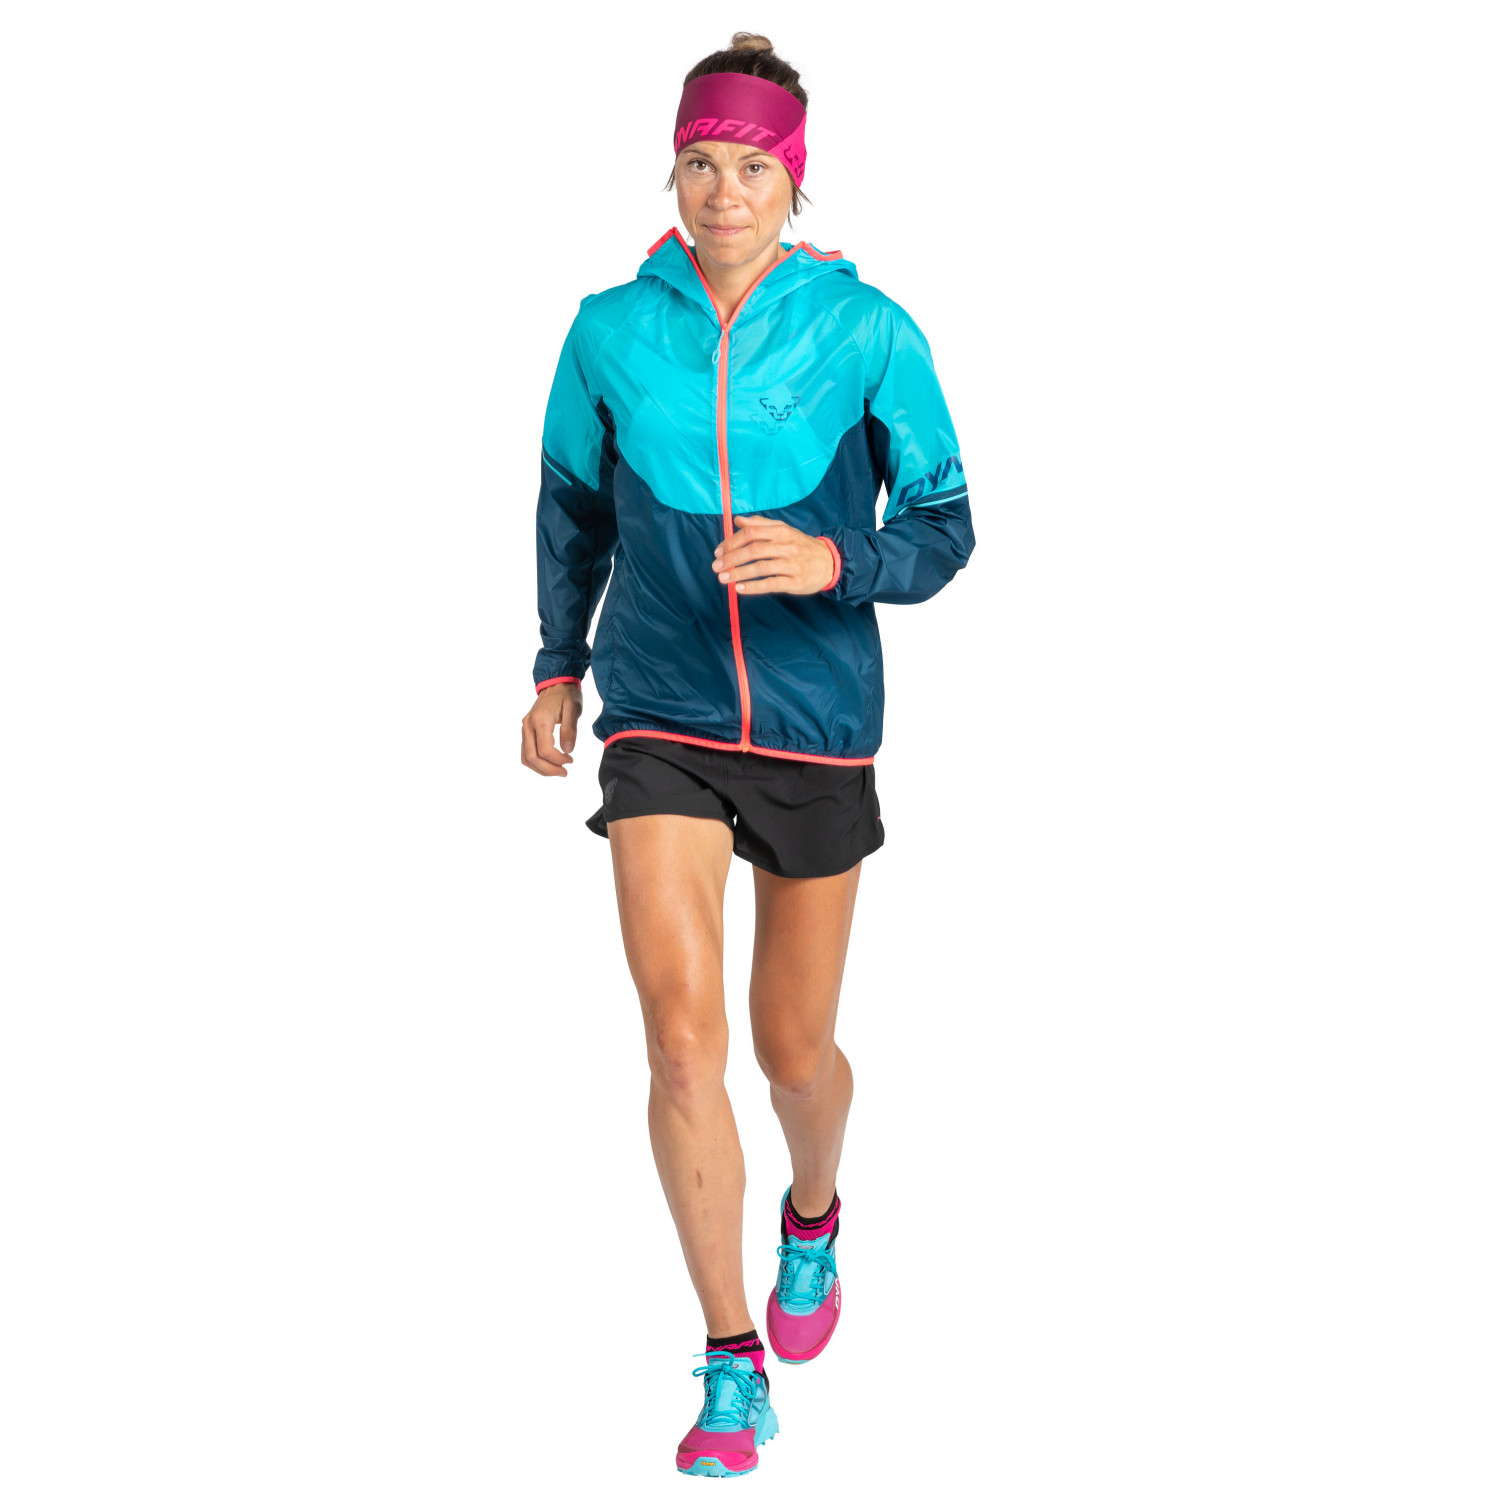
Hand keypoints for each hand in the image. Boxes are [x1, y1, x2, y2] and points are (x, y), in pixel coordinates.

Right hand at [521, 681, 581, 776]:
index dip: (558, 760)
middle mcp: (528, 725)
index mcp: (540, 720)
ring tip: (557, 771)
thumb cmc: (567, 694)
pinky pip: (525, 752)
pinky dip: (535, 762)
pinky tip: (549, 764)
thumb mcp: (574, 709)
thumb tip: (568, 750)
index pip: (545, 750)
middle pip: (532, 757)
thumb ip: (570, 730)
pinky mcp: (525, 730)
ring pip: (526, 757)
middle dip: (549, 769)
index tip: (571, 760)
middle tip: (565, 772)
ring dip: (541, 769)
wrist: (556, 682)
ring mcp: (525, 728)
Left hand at [712, 514, 835, 594]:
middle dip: (731, 558)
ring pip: (761, 567)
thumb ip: (760, 524)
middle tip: (716, 567)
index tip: (718, 551)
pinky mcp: (795, 582)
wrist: (830, 562)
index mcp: (782, 531)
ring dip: (739, 573)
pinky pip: (771, 584)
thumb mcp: (784, 530)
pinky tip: (739, 589)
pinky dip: (753, 587)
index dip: (732, 542)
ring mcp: (792, 564)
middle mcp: (787, 546)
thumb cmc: (801, 545)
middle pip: (754, 550)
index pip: (752, 533)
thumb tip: (738, 520)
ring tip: (723, 579)